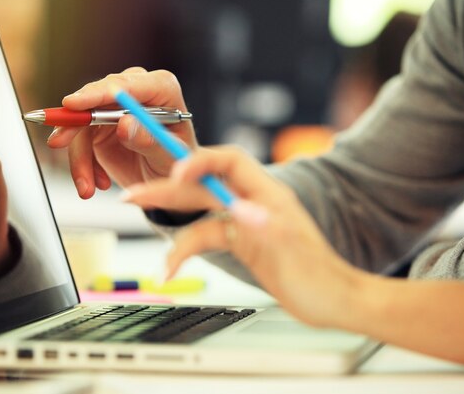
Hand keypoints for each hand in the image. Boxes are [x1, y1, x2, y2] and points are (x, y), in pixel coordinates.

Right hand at [47, 67, 197, 199]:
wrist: (168, 180)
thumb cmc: (178, 163)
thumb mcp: (169, 156)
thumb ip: (149, 140)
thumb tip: (126, 124)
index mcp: (162, 89)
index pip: (127, 85)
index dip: (98, 93)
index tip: (72, 104)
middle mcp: (136, 92)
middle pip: (97, 98)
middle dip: (75, 123)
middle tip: (59, 142)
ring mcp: (115, 108)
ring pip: (82, 124)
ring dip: (79, 158)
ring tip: (87, 189)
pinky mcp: (100, 126)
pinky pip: (79, 140)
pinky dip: (84, 165)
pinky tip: (98, 183)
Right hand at [122, 146, 368, 327]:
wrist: (330, 302)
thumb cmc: (318, 277)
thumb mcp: (290, 250)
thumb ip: (265, 226)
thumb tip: (240, 211)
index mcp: (268, 193)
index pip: (229, 161)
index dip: (200, 161)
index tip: (175, 174)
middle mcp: (253, 202)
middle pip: (204, 187)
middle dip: (167, 189)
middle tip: (133, 194)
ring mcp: (245, 222)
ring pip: (200, 213)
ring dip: (170, 218)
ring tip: (138, 220)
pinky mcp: (241, 242)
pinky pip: (206, 238)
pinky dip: (186, 250)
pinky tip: (170, 265)